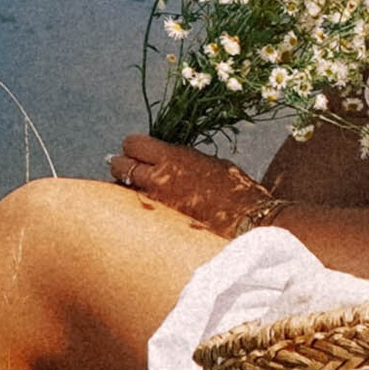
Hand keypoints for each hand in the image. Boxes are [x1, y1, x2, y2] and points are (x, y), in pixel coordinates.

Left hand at [111, 135, 274, 234]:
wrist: (248, 221)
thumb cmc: (235, 188)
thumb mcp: (209, 163)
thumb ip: (182, 160)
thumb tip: (165, 160)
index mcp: (173, 157)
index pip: (133, 144)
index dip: (133, 146)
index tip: (137, 150)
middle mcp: (159, 178)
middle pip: (120, 165)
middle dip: (122, 164)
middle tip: (130, 168)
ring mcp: (156, 204)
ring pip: (122, 190)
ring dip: (126, 187)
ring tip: (133, 189)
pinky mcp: (160, 224)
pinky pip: (136, 211)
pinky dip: (135, 208)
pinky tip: (142, 209)